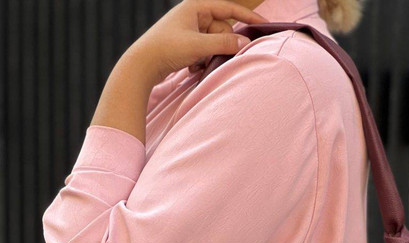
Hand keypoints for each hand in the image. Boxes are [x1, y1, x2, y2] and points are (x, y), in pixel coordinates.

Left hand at [127, 0, 268, 85]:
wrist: (141, 65)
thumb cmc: (167, 49)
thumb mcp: (199, 46)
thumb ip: (224, 44)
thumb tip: (245, 44)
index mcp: (196, 6)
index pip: (229, 8)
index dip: (248, 16)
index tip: (264, 25)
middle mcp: (194, 15)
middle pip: (222, 30)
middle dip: (222, 46)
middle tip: (213, 57)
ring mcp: (190, 30)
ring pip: (214, 43)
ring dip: (211, 56)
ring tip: (198, 64)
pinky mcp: (186, 44)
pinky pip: (205, 51)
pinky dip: (203, 61)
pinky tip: (192, 68)